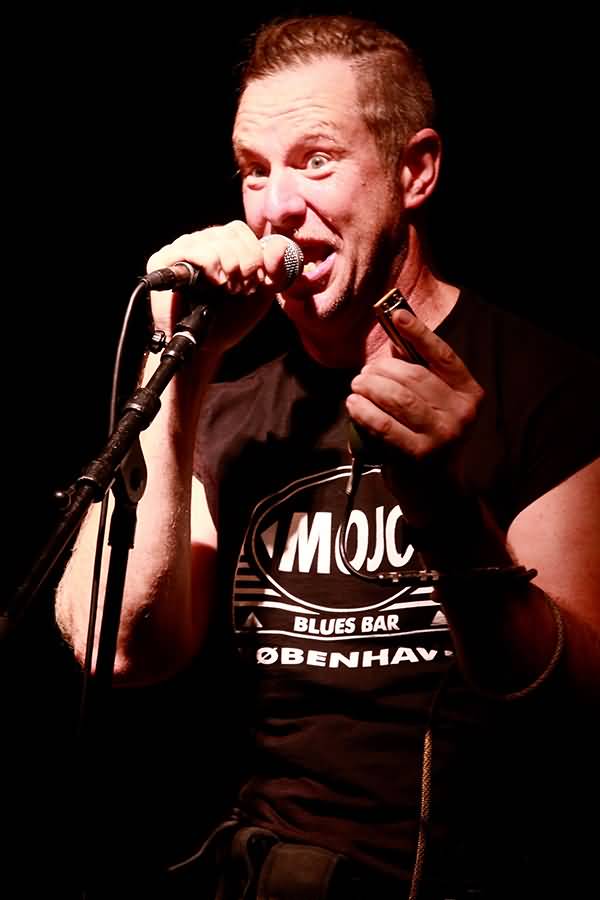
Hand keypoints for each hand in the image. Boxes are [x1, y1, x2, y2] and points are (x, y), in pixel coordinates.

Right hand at [146, 221, 294, 353]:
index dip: (253, 255)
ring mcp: (180, 249)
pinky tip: (215, 283)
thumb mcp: (261, 295)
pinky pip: (193, 250)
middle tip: (239, 291)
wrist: (206, 346)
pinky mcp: (162, 260)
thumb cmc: (231, 319)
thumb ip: (276, 271)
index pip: (239, 230)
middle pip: (230, 233)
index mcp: (222, 244)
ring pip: (215, 241)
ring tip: (226, 291)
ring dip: (229, 269)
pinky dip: (211, 266)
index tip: (252, 283)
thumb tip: (280, 246)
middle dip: (244, 265)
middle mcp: (199, 241)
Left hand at [346, 308, 483, 521]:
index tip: (396, 315)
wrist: (437, 491)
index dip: (419, 333)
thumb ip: (418, 372)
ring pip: (396, 397)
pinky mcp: (419, 454)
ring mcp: (442, 435)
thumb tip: (393, 338)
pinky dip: (363, 411)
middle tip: (363, 373)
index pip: (443, 355)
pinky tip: (353, 405)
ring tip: (356, 387)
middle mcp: (461, 413)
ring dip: (368, 387)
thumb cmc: (429, 437)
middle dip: (380, 369)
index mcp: (469, 393)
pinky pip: (383, 424)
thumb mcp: (433, 404)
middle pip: (412, 376)